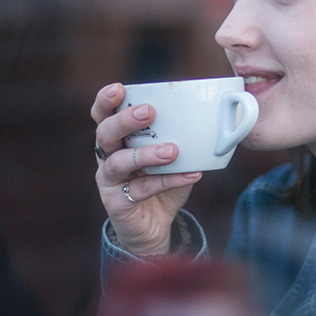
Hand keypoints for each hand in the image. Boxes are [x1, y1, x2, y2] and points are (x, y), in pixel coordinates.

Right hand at [92, 83, 201, 256]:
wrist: (155, 226)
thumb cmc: (161, 183)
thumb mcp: (172, 157)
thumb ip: (181, 138)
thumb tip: (213, 116)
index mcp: (116, 140)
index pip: (103, 115)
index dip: (106, 101)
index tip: (119, 88)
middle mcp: (106, 157)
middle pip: (105, 133)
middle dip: (125, 120)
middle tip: (148, 112)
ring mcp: (108, 181)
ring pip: (118, 162)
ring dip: (146, 153)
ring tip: (172, 150)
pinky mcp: (116, 203)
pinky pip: (141, 189)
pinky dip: (168, 180)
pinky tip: (190, 174)